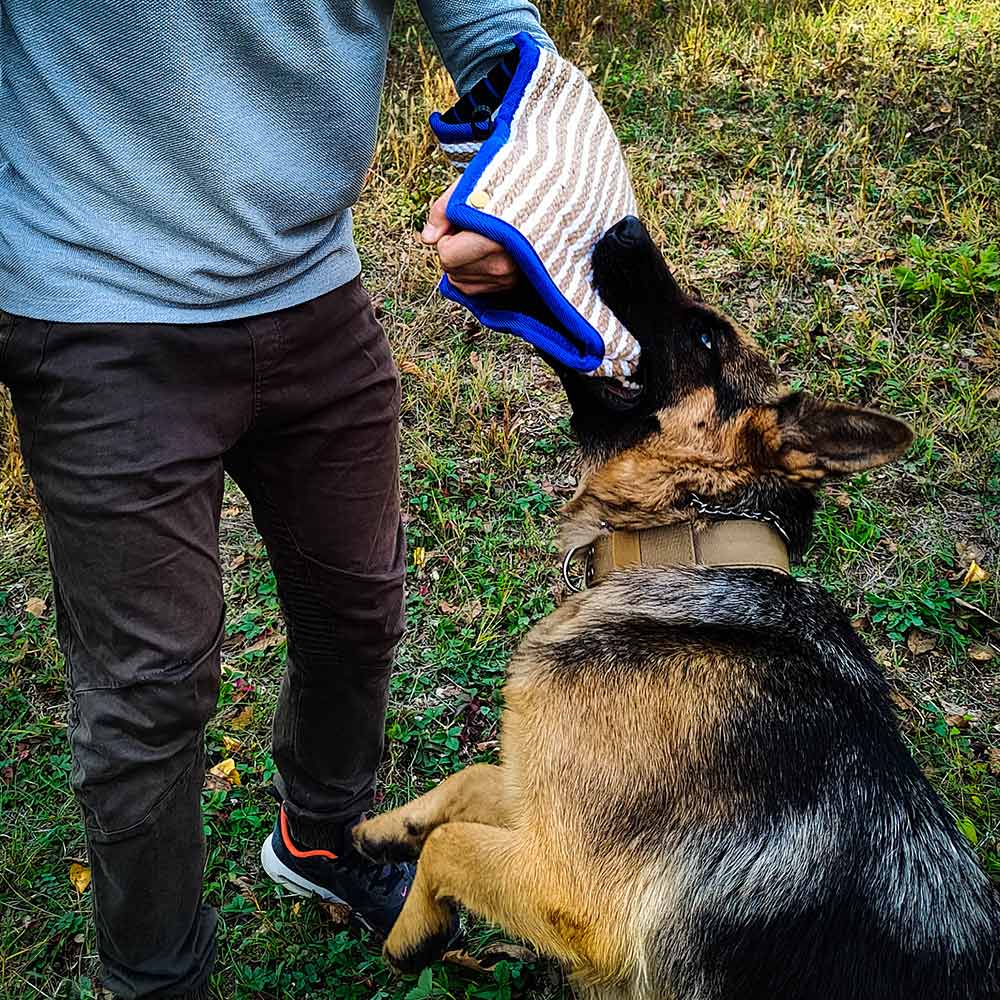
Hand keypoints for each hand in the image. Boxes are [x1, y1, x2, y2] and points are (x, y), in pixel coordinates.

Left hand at [421, 180, 518, 295]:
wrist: (547, 200)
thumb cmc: (511, 188)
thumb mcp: (472, 186)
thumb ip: (443, 210)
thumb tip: (427, 237)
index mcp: (494, 241)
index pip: (447, 256)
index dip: (446, 237)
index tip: (460, 223)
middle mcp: (502, 266)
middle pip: (451, 271)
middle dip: (453, 251)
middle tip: (471, 230)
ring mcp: (508, 279)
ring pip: (460, 282)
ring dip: (462, 263)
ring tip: (480, 240)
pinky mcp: (511, 286)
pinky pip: (474, 289)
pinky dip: (473, 273)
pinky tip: (484, 254)